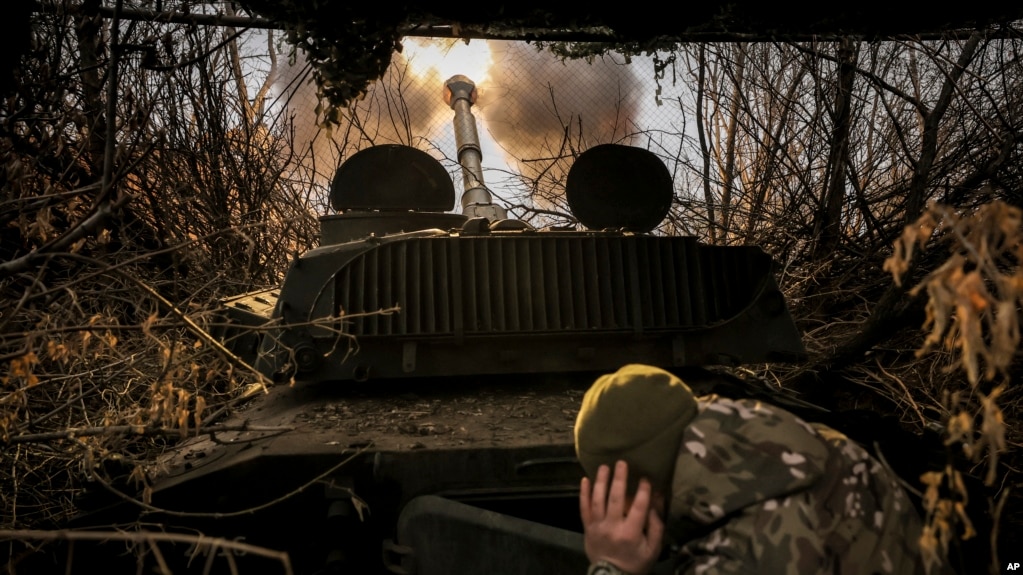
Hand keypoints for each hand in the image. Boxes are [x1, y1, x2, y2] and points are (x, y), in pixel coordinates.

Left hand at [580, 460, 664, 574]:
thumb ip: (656, 526)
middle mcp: (612, 527)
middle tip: (622, 462)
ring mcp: (597, 526)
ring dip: (601, 482)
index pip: (638, 507)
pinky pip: (583, 508)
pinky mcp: (587, 528)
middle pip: (615, 499)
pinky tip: (585, 480)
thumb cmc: (636, 562)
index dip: (642, 491)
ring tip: (604, 466)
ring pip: (597, 500)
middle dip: (619, 479)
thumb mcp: (653, 549)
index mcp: (631, 533)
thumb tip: (657, 502)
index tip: (645, 478)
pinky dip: (583, 494)